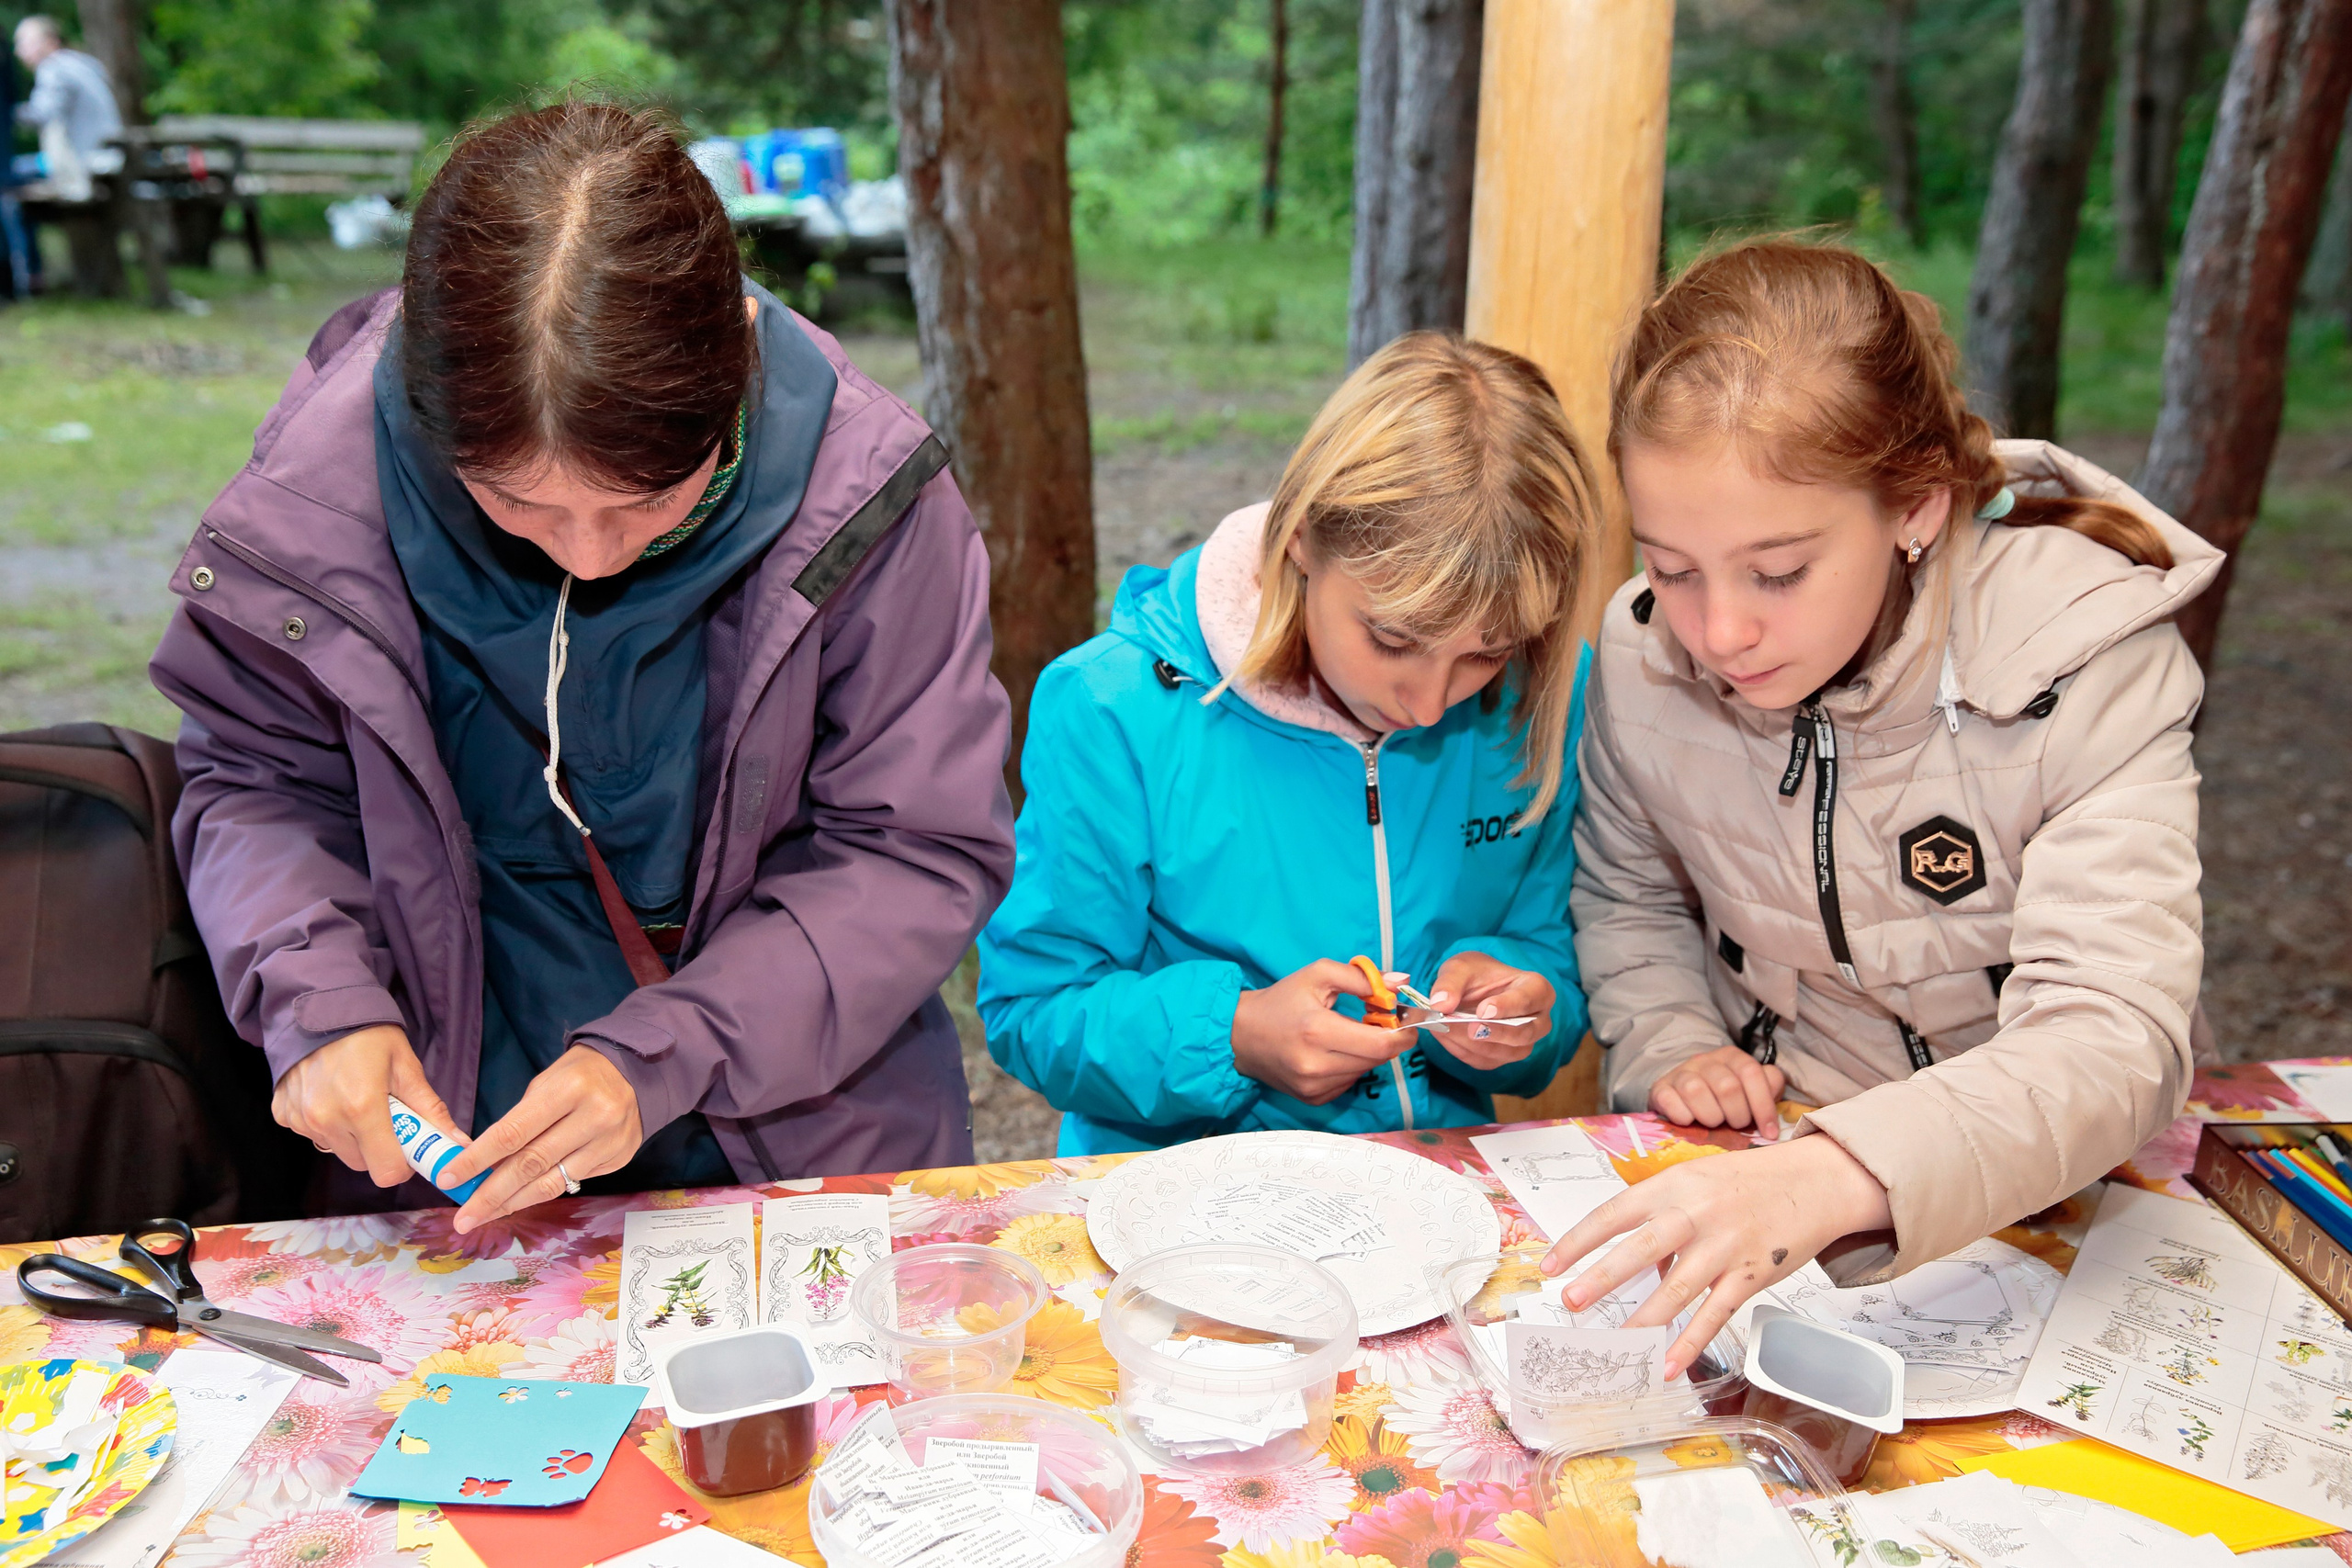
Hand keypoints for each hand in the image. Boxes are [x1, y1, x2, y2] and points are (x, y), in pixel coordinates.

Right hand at [273, 1024, 456, 1188]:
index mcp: (363, 1108)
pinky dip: (324, 1125)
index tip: (408, 1146)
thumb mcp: (406, 1068)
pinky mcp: (283, 1115)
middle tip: (385, 1117)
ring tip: (356, 1100)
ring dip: (351, 1137)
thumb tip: (462, 1145)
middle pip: (362, 1164)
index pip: (387, 1171)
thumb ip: (432, 1111)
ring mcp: (300, 1119)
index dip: (403, 1164)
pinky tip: (330, 1096)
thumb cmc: (370, 1035)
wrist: (319, 1007)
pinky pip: (311, 1135)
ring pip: (337, 1151)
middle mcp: (326, 1119)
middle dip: (378, 1149)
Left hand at [438, 1046, 643, 1232]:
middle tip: (462, 1217)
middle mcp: (593, 1117)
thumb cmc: (579, 1076)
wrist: (636, 1074)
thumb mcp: (545, 1085)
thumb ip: (518, 1123)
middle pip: (530, 1164)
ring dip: (512, 1203)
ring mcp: (609, 1142)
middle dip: (490, 1195)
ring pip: (551, 1183)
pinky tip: (519, 1200)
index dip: (477, 1159)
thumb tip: (481, 1166)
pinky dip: (540, 1193)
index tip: (448, 1178)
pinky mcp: (618, 1159)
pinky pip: (571, 1182)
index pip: (513, 1132)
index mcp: (568, 1089)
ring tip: (483, 1216)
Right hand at [1233, 959, 1414, 1104]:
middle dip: (1387, 1039)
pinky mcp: (1312, 1099)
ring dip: (1367, 1053)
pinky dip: (1351, 1067)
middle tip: (1380, 1022)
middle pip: (1377, 1059)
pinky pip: (1348, 1083)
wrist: (1240, 1034)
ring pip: (1364, 1072)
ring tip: (1350, 1034)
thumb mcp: (1317, 975)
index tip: (1407, 1020)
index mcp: (1318, 1031)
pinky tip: (1334, 1052)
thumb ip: (1362, 978)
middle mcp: (1316, 1066)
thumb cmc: (1281, 1000)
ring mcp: (1314, 1088)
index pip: (1381, 1044)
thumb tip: (1401, 982)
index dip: (1403, 1033)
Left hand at [1420, 951, 1552, 1070]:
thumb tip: (1441, 1004)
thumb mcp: (1460, 968)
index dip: (1508, 1006)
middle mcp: (1537, 1019)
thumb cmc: (1474, 974)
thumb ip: (1450, 982)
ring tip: (1446, 1029)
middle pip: (1525, 1033)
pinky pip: (1486, 1061)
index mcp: (1536, 989)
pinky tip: (1446, 1036)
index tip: (1484, 1010)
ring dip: (1473, 1044)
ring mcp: (1522, 1042)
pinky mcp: (1503, 1057)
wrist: (1470, 989)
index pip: (1530, 998)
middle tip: (1470, 1029)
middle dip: (1496, 1033)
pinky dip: (1463, 1051)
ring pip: (1506, 1052)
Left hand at [1540, 1136, 1892, 1378]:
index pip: (1615, 1213)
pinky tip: (1667, 1364)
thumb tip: (1633, 1261)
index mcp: (1674, 1186)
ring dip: (1644, 1318)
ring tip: (1616, 1342)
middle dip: (1602, 1276)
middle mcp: (1696, 1214)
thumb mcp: (1695, 1181)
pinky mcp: (1751, 1275)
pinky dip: (1690, 1342)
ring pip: (1677, 1288)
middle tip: (1571, 1301)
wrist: (1814, 1182)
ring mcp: (1725, 1246)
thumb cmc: (1746, 1181)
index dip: (1579, 1240)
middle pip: (1641, 1247)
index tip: (1550, 1265)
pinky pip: (1715, 1314)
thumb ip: (1661, 1215)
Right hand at [1650, 1044, 1785, 1130]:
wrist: (1682, 1095)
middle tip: (1736, 1125)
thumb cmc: (1722, 1097)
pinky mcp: (1660, 1088)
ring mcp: (1680, 1073)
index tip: (1769, 1133)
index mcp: (1731, 1056)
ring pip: (1696, 1091)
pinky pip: (1670, 1101)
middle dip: (1737, 1115)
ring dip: (1711, 1117)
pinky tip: (1690, 1122)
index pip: (1752, 1073)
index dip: (1763, 1106)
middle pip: (1727, 1086)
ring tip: (1714, 1123)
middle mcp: (1705, 1060)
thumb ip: (1768, 1087)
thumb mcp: (1749, 1090)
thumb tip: (1775, 1091)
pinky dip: (1683, 1117)